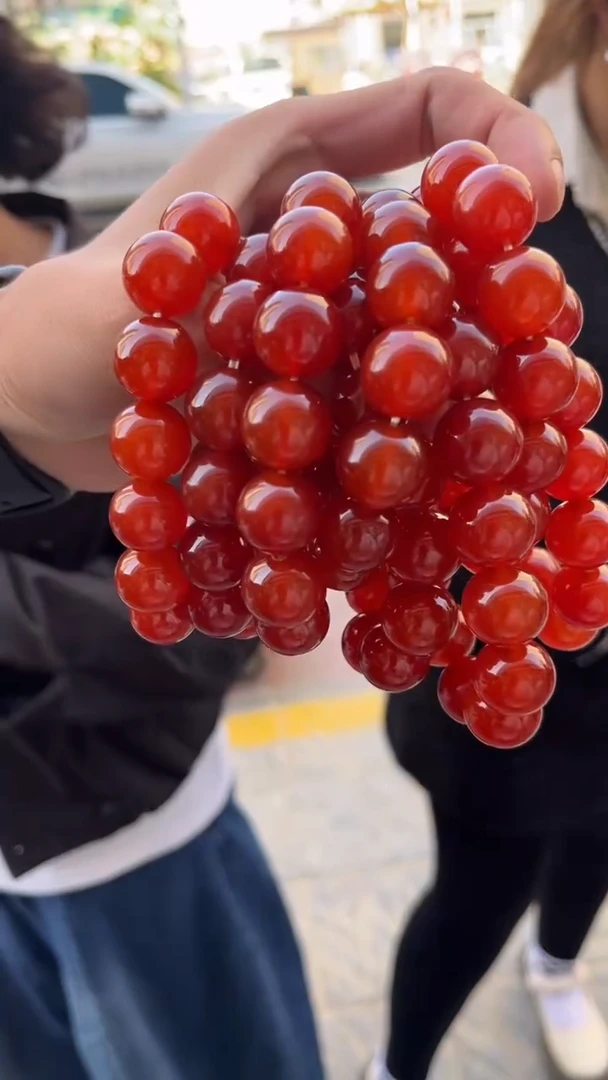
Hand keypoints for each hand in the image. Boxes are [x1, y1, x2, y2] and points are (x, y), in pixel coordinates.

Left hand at [0, 68, 563, 490]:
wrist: (38, 413)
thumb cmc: (67, 323)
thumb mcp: (156, 265)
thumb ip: (258, 255)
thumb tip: (340, 298)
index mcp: (296, 165)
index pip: (432, 110)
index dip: (501, 138)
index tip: (536, 201)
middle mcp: (326, 237)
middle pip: (453, 224)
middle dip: (509, 269)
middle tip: (541, 335)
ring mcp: (330, 317)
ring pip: (438, 317)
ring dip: (484, 358)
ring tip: (514, 417)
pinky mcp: (324, 386)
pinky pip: (397, 392)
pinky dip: (432, 422)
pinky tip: (455, 467)